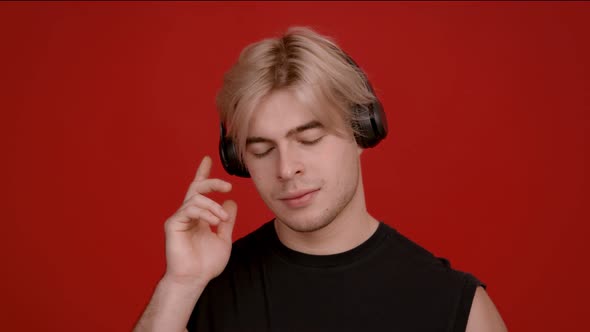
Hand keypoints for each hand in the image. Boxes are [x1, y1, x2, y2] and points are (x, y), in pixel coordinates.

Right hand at [162, 156, 236, 286]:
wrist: (194, 279)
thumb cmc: (206, 263)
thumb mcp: (223, 238)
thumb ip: (226, 220)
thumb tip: (230, 202)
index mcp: (198, 216)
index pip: (200, 190)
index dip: (203, 174)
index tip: (207, 159)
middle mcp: (187, 214)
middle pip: (197, 188)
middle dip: (212, 182)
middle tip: (228, 186)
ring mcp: (179, 218)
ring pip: (196, 198)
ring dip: (213, 206)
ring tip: (221, 220)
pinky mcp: (173, 224)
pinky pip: (189, 209)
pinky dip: (204, 213)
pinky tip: (212, 222)